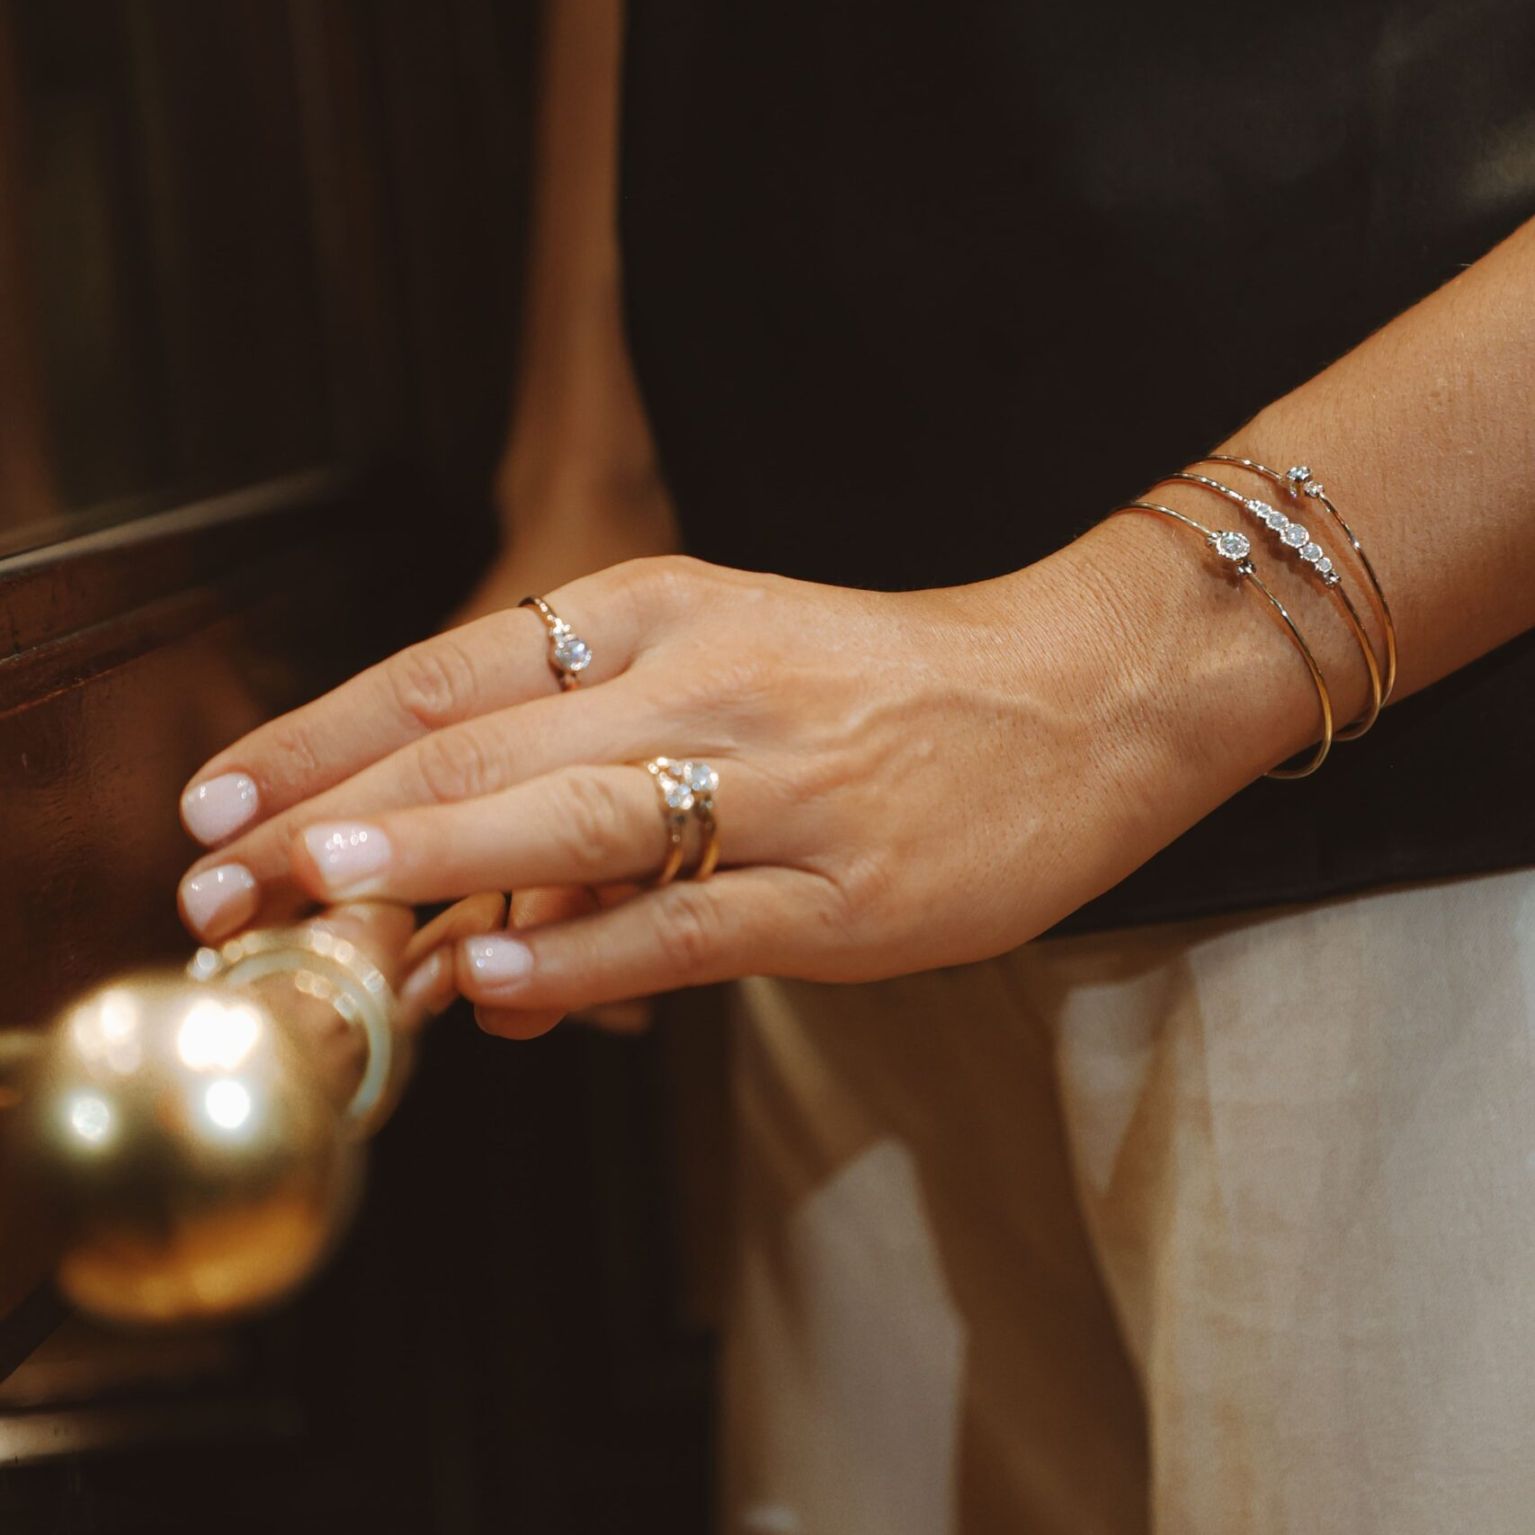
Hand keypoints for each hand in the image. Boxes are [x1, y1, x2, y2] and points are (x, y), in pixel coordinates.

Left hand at [175, 532, 1312, 1025]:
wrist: (1079, 696)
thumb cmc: (888, 688)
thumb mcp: (734, 668)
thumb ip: (600, 772)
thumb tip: (471, 917)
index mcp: (666, 612)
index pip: (450, 670)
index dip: (320, 736)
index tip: (220, 800)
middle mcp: (708, 683)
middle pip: (482, 744)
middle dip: (334, 815)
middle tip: (218, 882)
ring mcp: (781, 789)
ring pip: (576, 819)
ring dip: (433, 859)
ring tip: (320, 898)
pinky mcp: (847, 893)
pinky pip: (694, 924)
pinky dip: (588, 955)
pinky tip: (502, 985)